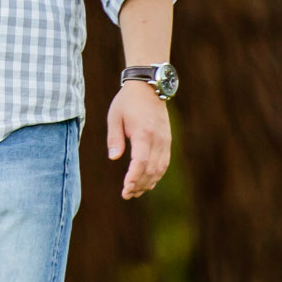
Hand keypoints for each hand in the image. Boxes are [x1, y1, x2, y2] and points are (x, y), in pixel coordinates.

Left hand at [107, 80, 172, 198]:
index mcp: (143, 133)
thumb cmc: (127, 101)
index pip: (141, 161)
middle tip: (126, 194)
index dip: (134, 176)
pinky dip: (156, 174)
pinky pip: (164, 162)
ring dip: (148, 182)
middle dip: (139, 184)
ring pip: (160, 168)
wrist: (149, 87)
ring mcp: (165, 140)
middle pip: (152, 169)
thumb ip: (114, 138)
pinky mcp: (167, 140)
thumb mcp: (114, 116)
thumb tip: (113, 158)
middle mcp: (158, 139)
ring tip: (135, 192)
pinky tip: (147, 182)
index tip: (126, 188)